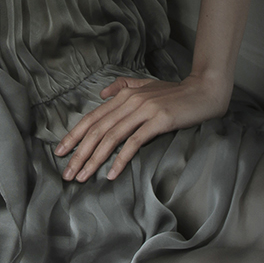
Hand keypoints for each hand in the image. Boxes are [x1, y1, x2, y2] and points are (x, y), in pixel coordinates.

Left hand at [55, 73, 231, 181]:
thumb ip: (123, 87)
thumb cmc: (175, 93)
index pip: (92, 117)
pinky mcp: (159, 121)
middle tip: (67, 173)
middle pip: (97, 130)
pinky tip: (111, 173)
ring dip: (94, 159)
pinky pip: (134, 142)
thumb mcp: (146, 86)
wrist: (204, 91)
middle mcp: (130, 101)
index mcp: (124, 94)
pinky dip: (120, 159)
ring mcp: (144, 110)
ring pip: (111, 138)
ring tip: (82, 176)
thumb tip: (102, 95)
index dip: (74, 135)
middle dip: (79, 153)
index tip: (59, 151)